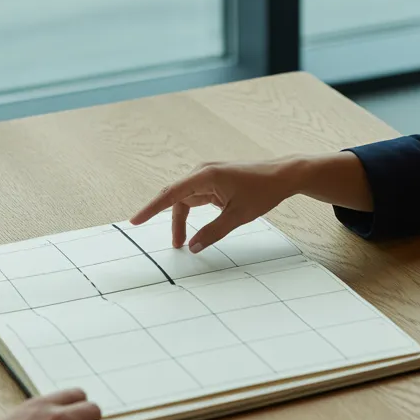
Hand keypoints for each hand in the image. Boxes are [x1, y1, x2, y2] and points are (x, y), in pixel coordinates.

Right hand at [129, 158, 301, 251]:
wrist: (283, 175)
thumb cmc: (263, 191)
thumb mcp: (238, 216)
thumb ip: (213, 232)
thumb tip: (193, 247)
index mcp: (206, 176)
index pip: (171, 194)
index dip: (151, 208)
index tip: (136, 220)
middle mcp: (202, 172)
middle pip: (175, 197)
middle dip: (169, 220)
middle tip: (168, 243)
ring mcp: (207, 175)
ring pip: (184, 199)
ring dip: (181, 219)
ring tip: (182, 242)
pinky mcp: (213, 180)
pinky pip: (194, 197)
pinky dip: (190, 213)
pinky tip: (190, 228)